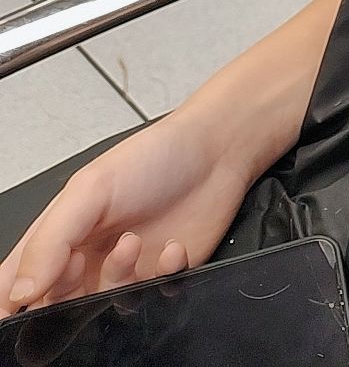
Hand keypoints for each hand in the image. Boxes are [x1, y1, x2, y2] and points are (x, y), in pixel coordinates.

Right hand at [0, 107, 250, 310]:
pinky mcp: (161, 280)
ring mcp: (125, 273)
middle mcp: (87, 260)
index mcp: (58, 237)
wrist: (217, 150)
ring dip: (118, 281)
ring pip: (104, 309)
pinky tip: (172, 249)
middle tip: (83, 263)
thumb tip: (18, 294)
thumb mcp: (90, 189)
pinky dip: (162, 281)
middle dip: (68, 296)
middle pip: (57, 309)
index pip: (16, 288)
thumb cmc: (153, 156)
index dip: (16, 304)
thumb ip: (50, 241)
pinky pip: (152, 304)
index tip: (32, 299)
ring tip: (132, 242)